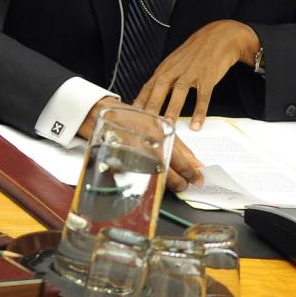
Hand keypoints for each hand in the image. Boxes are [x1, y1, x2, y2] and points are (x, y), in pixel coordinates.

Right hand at [78, 97, 203, 190]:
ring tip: (173, 186)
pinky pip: (138, 174)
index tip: (198, 177)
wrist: (97, 111)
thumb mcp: (154, 125)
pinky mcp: (121, 158)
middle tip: (186, 184)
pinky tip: (152, 183)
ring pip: (157, 174)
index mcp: (159, 129)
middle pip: (171, 168)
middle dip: (181, 180)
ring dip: (167, 183)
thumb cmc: (128, 118)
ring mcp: (134, 149)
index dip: (192, 170)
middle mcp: (147, 139)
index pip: (182, 155)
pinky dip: (147, 180)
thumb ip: (175, 144)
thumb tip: (193, 162)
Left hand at [133, 20, 259, 130]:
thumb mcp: (176, 63)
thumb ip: (165, 79)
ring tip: (168, 125)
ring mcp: (192, 72)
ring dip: (173, 108)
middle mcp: (176, 69)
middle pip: (160, 87)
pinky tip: (197, 123)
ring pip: (180, 91)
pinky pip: (204, 95)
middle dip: (152, 105)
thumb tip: (151, 98)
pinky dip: (200, 110)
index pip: (149, 85)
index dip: (140, 100)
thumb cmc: (195, 53)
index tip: (132, 115)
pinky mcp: (208, 76)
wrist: (219, 36)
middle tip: (146, 123)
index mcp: (166, 68)